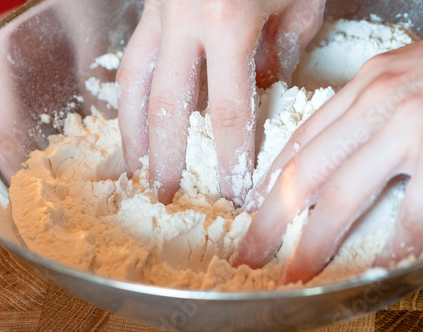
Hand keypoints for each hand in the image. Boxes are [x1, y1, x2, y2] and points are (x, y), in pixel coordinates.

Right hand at [116, 0, 324, 204]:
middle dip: (165, 159)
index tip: (231, 192)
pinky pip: (131, 59)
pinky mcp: (149, 5)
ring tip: (135, 170)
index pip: (227, 110)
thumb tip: (262, 89)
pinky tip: (133, 122)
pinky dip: (128, 96)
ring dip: (132, 133)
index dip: (228, 157)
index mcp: (230, 20)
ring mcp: (160, 11)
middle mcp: (185, 19)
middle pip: (167, 107)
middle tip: (165, 196)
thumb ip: (285, 48)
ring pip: (134, 83)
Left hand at [232, 41, 422, 283]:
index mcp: (364, 86)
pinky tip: (378, 267)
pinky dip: (396, 244)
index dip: (269, 182)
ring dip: (315, 241)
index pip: (300, 141)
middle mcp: (378, 104)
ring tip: (296, 270)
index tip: (250, 210)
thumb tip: (333, 154)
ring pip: (344, 196)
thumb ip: (364, 111)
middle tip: (249, 251)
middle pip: (305, 173)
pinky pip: (415, 213)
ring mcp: (411, 127)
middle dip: (270, 220)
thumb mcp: (400, 77)